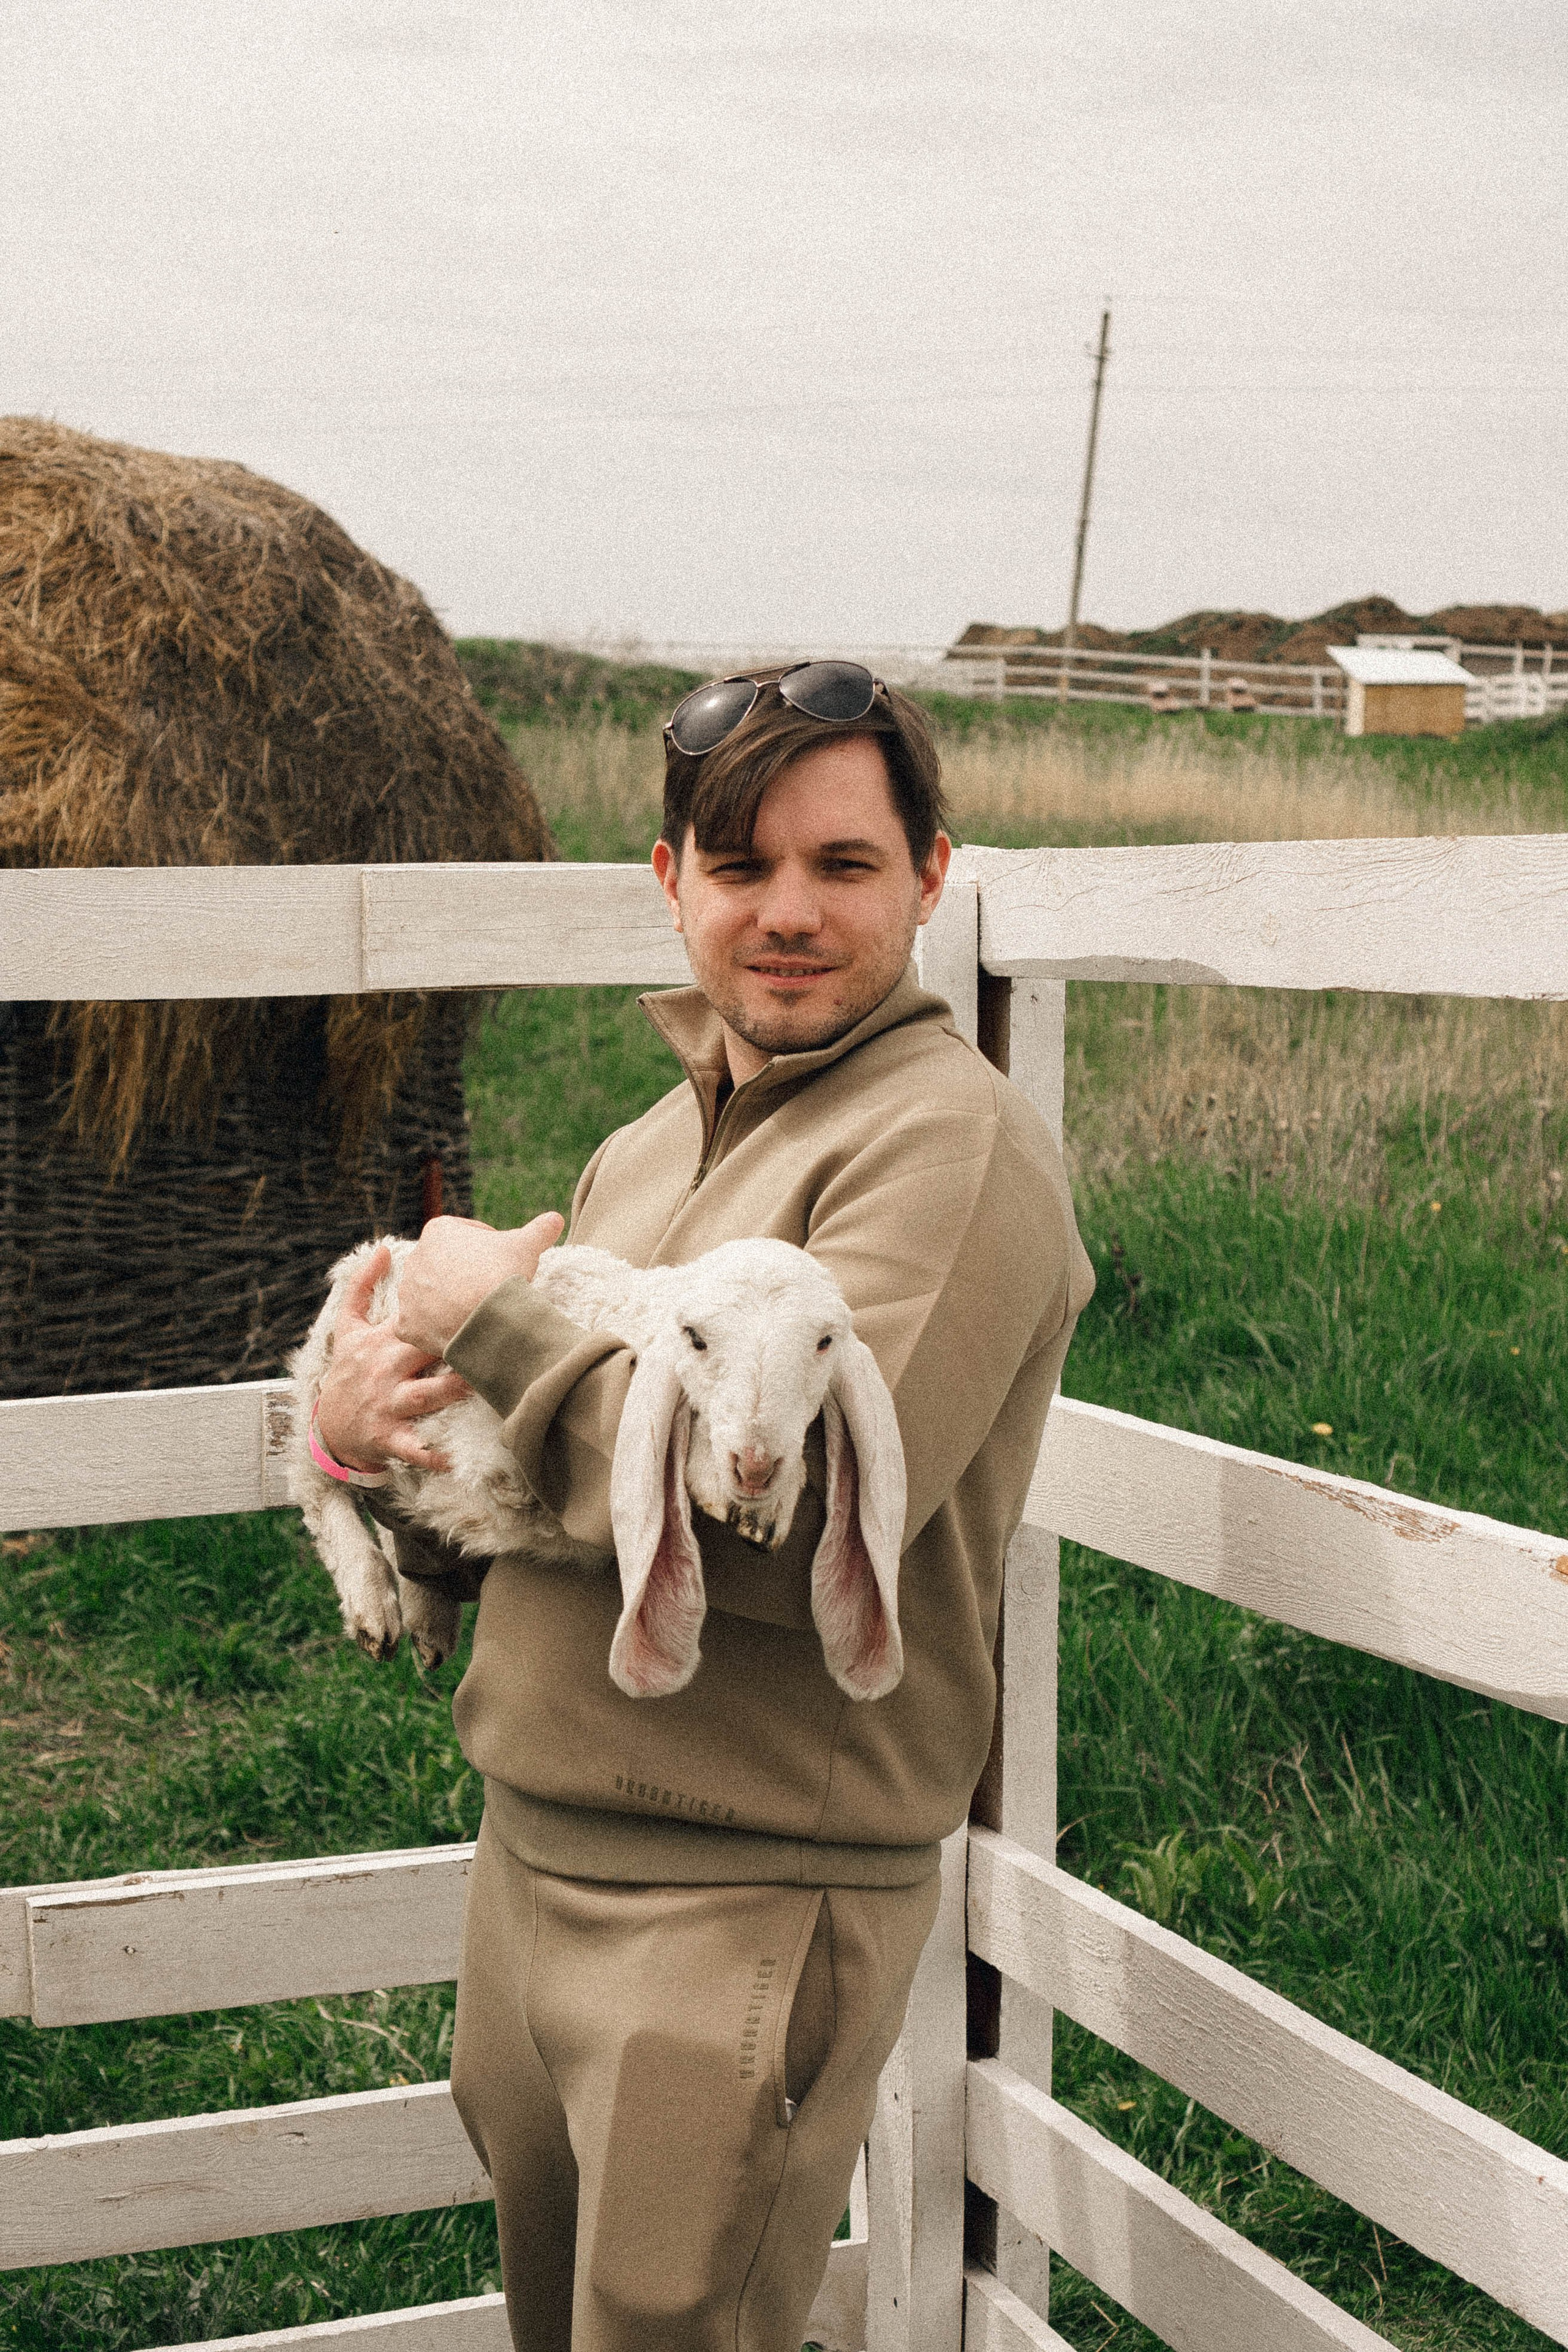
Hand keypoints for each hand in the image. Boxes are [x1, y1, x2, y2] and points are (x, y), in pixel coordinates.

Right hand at [315, 1244, 473, 1474]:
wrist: (328, 1428)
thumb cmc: (347, 1372)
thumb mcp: (346, 1328)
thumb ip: (361, 1286)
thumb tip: (383, 1247)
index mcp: (382, 1340)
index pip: (415, 1318)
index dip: (444, 1307)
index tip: (479, 1293)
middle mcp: (385, 1369)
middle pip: (426, 1352)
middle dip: (458, 1344)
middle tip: (497, 1334)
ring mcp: (388, 1404)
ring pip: (427, 1395)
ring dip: (455, 1391)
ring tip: (487, 1383)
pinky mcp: (388, 1437)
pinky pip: (414, 1448)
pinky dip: (433, 1454)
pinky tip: (457, 1457)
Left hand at [394, 1211, 564, 1358]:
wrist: (487, 1318)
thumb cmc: (503, 1273)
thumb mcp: (527, 1245)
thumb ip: (540, 1229)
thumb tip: (556, 1218)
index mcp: (438, 1231)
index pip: (466, 1235)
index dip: (489, 1246)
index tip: (503, 1260)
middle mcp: (415, 1258)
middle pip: (445, 1265)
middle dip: (464, 1274)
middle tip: (489, 1287)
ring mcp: (408, 1293)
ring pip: (429, 1294)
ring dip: (447, 1300)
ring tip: (474, 1310)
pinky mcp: (407, 1324)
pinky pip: (417, 1325)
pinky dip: (431, 1328)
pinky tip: (451, 1330)